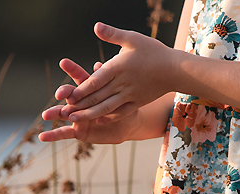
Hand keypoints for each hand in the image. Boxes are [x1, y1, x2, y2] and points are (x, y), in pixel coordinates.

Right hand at [38, 58, 143, 143]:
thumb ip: (107, 82)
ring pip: (63, 114)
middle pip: (70, 95)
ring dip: (54, 113)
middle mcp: (81, 102)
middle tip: (59, 94)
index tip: (64, 62)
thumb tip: (98, 65)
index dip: (72, 70)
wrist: (126, 126)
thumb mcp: (119, 94)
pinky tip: (42, 137)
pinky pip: (64, 133)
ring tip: (45, 115)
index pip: (80, 78)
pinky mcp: (77, 131)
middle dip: (64, 94)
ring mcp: (77, 116)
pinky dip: (53, 135)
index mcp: (90, 90)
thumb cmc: (123, 106)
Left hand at [60, 23, 176, 121]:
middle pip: (97, 97)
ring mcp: (130, 96)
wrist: (175, 70)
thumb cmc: (153, 51)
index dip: (81, 90)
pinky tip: (99, 121)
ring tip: (76, 120)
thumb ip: (112, 34)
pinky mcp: (137, 103)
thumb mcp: (132, 38)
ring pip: (106, 108)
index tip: (68, 96)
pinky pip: (121, 112)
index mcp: (118, 68)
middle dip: (80, 106)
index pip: (95, 81)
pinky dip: (109, 117)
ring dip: (90, 115)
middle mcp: (122, 84)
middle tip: (64, 112)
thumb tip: (96, 26)